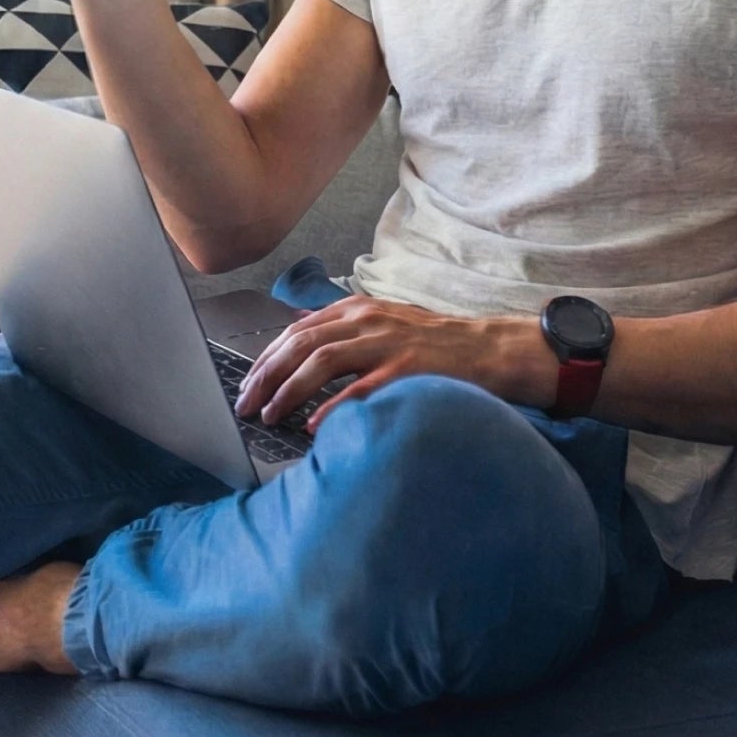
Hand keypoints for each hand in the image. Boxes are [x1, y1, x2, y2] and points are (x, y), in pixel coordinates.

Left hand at [233, 297, 552, 429]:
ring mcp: (386, 344)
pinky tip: (314, 425)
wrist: (490, 349)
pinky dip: (333, 407)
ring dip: (288, 390)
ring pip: (322, 361)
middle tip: (246, 403)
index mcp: (359, 310)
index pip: (298, 330)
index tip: (248, 382)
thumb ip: (345, 329)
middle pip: (301, 343)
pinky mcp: (407, 370)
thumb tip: (301, 335)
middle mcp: (367, 321)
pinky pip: (361, 389)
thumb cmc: (438, 343)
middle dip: (266, 374)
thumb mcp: (386, 323)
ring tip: (269, 414)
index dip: (267, 356)